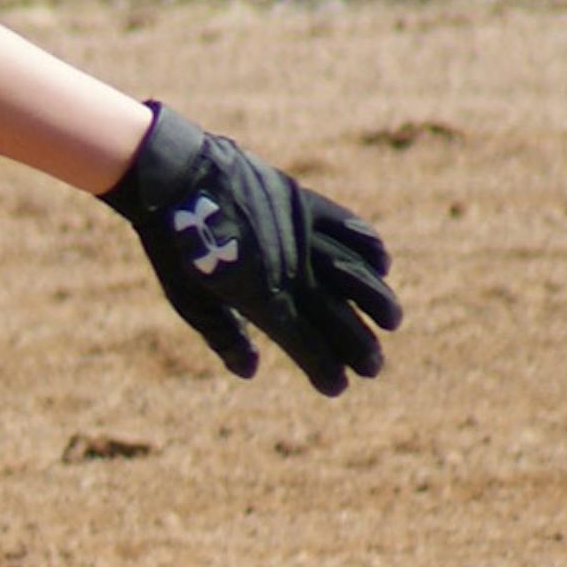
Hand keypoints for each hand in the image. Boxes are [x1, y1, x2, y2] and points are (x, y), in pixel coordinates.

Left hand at [99, 104, 399, 395]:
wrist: (174, 179)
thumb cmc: (175, 246)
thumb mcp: (190, 300)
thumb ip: (224, 336)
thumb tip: (249, 371)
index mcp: (260, 298)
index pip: (303, 342)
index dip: (322, 367)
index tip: (337, 386)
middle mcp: (289, 269)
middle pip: (334, 313)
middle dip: (357, 344)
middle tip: (373, 369)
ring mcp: (300, 234)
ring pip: (351, 271)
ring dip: (375, 298)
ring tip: (392, 321)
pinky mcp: (302, 203)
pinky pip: (345, 226)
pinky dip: (366, 245)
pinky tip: (382, 264)